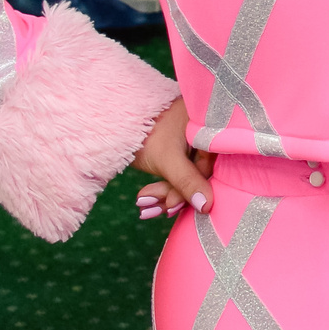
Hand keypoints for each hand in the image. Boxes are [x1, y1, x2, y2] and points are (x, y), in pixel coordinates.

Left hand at [131, 98, 215, 218]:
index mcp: (212, 129)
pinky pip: (180, 171)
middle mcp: (207, 134)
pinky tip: (148, 197)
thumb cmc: (145, 134)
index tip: (171, 207)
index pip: (211, 168)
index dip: (193, 190)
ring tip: (145, 201)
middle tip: (154, 207)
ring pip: (188, 175)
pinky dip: (165, 185)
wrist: (116, 122)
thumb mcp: (167, 160)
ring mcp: (194, 141)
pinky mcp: (182, 149)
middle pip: (199, 173)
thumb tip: (206, 206)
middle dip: (174, 193)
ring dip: (167, 192)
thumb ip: (187, 182)